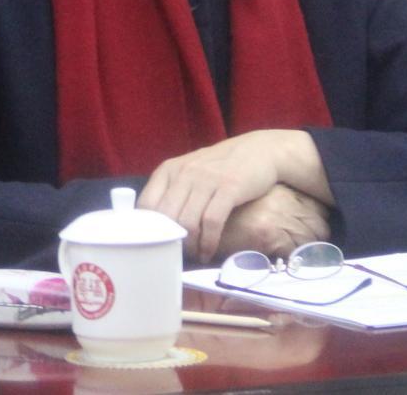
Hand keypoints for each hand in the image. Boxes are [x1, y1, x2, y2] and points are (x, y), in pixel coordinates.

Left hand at [138, 129, 329, 262]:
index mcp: (169, 169)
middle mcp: (185, 172)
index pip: (146, 205)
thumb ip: (173, 191)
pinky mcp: (229, 187)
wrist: (260, 149)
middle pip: (166, 218)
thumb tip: (155, 225)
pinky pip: (211, 222)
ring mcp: (207, 179)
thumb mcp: (191, 171)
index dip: (148, 229)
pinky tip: (208, 252)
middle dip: (170, 242)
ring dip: (190, 247)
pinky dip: (208, 242)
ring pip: (187, 223)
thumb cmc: (222, 165)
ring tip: (195, 256)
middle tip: (178, 256)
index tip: (156, 244)